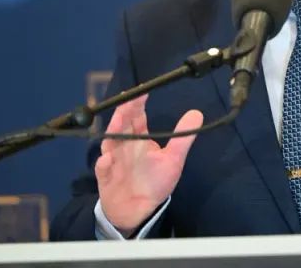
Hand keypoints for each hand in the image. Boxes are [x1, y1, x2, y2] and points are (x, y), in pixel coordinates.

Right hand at [95, 94, 202, 234]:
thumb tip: (197, 113)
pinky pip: (103, 170)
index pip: (137, 117)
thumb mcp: (173, 160)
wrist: (137, 210)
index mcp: (139, 139)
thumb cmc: (154, 182)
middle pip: (122, 125)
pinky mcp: (106, 178)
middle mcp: (124, 145)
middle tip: (128, 99)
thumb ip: (183, 138)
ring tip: (118, 120)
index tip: (143, 91)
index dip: (138, 104)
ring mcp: (113, 160)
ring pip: (110, 143)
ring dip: (113, 132)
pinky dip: (104, 164)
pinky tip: (107, 159)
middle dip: (125, 112)